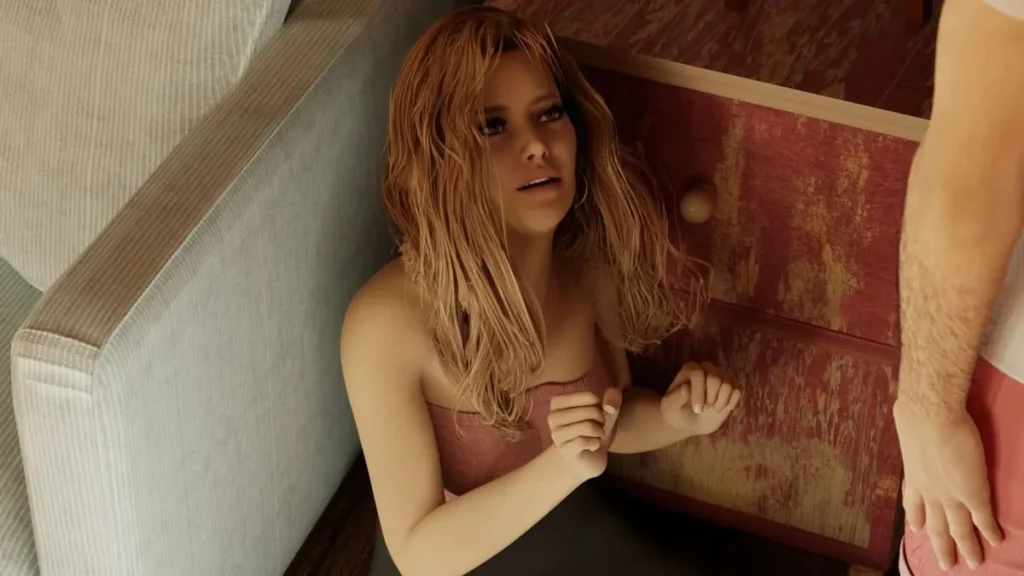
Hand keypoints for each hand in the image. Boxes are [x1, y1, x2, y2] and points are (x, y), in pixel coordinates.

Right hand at [547, 388, 622, 479]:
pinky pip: (585, 442)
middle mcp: (553, 416)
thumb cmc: (594, 431)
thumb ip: (613, 399)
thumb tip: (611, 401)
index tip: (597, 414)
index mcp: (558, 402)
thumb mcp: (606, 412)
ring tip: (595, 436)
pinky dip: (595, 444)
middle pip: (590, 411)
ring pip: (588, 427)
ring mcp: (556, 434)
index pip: (589, 396)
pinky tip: (592, 447)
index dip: (601, 406)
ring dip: (599, 433)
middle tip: (598, 428)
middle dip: (602, 420)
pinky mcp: (564, 449)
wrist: (587, 459)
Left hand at [660, 362, 740, 436]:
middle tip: (704, 409)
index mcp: (690, 369)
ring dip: (720, 402)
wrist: (689, 421)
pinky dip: (729, 404)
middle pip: (715, 378)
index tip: (697, 408)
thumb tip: (686, 388)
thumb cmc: (677, 412)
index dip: (699, 392)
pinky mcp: (731, 386)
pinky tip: (720, 408)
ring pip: (728, 384)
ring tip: (712, 409)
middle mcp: (707, 368)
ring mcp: (721, 376)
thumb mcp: (670, 409)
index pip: (698, 374)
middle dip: (711, 398)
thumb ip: (675, 399)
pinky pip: (736, 392)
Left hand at [894, 399, 1002, 569]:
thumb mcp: (908, 435)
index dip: (917, 518)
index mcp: (914, 476)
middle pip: (936, 525)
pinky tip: (996, 540)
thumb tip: (907, 424)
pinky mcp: (972, 492)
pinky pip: (982, 518)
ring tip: (973, 563)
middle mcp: (929, 491)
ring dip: (967, 547)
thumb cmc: (917, 416)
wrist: (929, 416)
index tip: (917, 529)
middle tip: (945, 564)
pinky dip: (989, 531)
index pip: (913, 503)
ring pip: (959, 528)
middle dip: (941, 546)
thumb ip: (912, 441)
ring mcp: (950, 494)